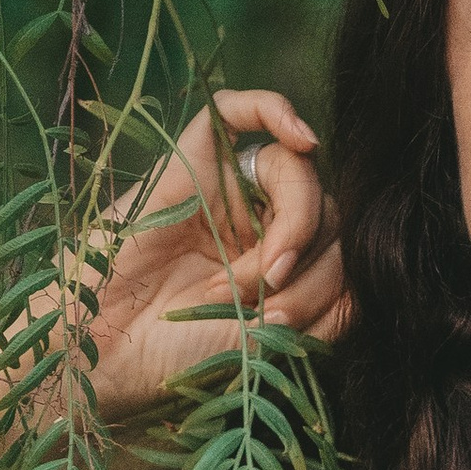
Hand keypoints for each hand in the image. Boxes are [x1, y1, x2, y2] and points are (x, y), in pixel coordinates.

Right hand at [0, 88, 349, 446]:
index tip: (288, 324)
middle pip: (330, 211)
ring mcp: (225, 191)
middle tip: (261, 305)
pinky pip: (240, 111)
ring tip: (242, 279)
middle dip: (311, 265)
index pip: (343, 249)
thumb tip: (369, 259)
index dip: (335, 280)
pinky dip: (278, 110)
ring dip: (291, 229)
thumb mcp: (276, 345)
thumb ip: (332, 306)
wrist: (102, 353)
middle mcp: (258, 224)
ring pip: (301, 173)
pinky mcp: (190, 162)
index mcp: (281, 268)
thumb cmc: (179, 359)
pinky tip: (304, 139)